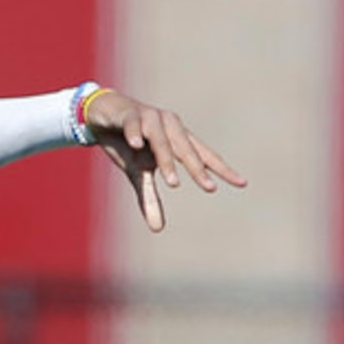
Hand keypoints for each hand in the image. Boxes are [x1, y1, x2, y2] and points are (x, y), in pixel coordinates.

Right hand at [81, 88, 247, 231]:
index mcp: (178, 139)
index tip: (242, 183)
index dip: (222, 169)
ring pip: (161, 140)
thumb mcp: (139, 172)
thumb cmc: (127, 142)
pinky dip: (135, 133)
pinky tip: (136, 144)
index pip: (203, 156)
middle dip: (198, 169)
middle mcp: (170, 126)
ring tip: (173, 183)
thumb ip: (150, 197)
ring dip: (167, 160)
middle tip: (209, 188)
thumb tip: (158, 230)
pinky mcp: (128, 114)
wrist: (101, 114)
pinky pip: (134, 123)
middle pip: (187, 149)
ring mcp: (149, 117)